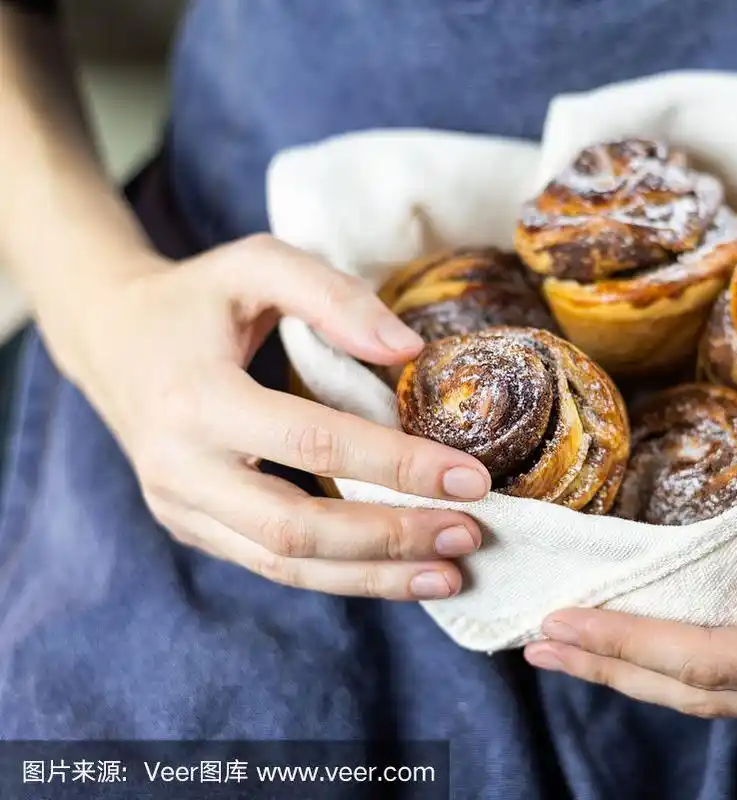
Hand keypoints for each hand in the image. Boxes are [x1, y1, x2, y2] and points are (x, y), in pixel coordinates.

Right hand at [64, 234, 492, 600]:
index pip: (312, 442)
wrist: (110, 337)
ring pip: (285, 565)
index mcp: (195, 397)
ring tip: (451, 572)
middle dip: (391, 537)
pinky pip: (272, 565)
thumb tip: (409, 350)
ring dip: (374, 577)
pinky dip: (342, 576)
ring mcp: (181, 507)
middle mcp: (181, 466)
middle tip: (471, 533)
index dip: (396, 465)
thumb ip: (333, 295)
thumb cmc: (197, 298)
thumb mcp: (258, 264)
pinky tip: (402, 572)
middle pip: (297, 528)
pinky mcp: (193, 527)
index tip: (471, 477)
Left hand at [523, 468, 736, 717]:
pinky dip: (681, 659)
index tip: (560, 620)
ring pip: (715, 686)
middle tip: (537, 638)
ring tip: (572, 644)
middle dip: (614, 664)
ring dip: (637, 666)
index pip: (712, 664)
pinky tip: (651, 639)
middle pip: (698, 686)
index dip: (632, 646)